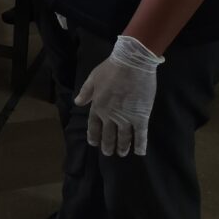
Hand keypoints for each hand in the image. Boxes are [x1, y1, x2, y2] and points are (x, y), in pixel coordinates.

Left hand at [74, 35, 163, 156]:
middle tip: (107, 153)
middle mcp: (110, 116)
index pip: (93, 125)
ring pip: (123, 138)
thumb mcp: (92, 78)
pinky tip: (140, 152)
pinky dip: (140, 144)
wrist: (132, 64)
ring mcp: (126, 118)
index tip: (93, 143)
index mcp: (97, 106)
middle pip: (108, 134)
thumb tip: (77, 103)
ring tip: (121, 154)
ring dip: (122, 147)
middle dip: (107, 145)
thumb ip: (85, 92)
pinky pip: (141, 135)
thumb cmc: (110, 69)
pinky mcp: (141, 117)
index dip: (93, 135)